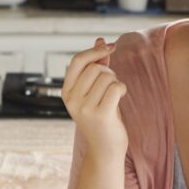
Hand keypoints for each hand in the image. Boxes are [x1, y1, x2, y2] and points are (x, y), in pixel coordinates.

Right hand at [63, 38, 127, 160]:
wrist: (104, 149)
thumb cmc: (102, 116)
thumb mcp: (95, 90)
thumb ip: (97, 65)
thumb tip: (100, 39)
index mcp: (66, 92)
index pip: (77, 61)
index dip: (95, 51)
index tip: (110, 47)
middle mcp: (72, 100)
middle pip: (95, 68)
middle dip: (108, 72)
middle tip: (111, 87)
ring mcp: (84, 108)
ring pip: (106, 77)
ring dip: (116, 82)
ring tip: (113, 96)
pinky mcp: (100, 115)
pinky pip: (115, 88)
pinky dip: (122, 89)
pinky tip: (120, 98)